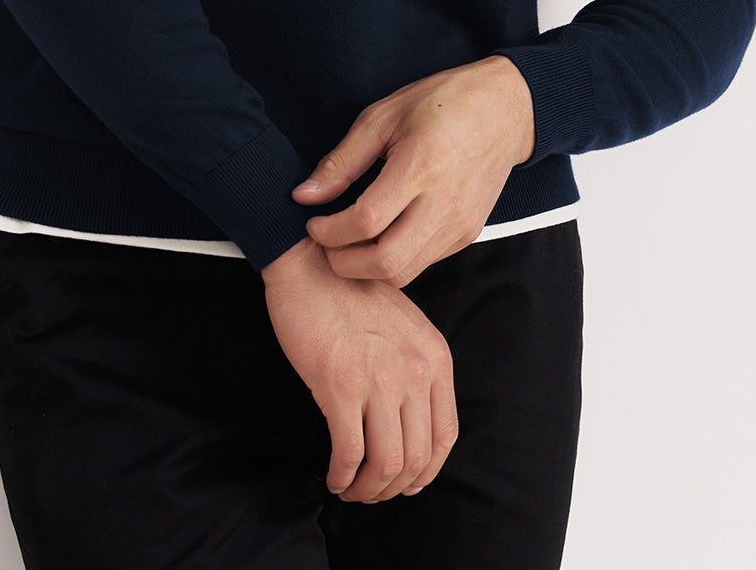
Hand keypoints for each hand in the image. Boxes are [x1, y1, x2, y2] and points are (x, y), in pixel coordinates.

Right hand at [261, 237, 458, 502]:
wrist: (310, 264)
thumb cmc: (349, 293)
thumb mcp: (404, 325)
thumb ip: (415, 366)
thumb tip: (411, 424)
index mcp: (434, 357)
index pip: (445, 435)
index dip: (426, 471)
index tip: (405, 482)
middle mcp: (415, 371)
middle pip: (415, 458)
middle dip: (392, 487)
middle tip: (369, 491)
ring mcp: (380, 380)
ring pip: (386, 464)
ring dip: (367, 488)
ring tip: (350, 488)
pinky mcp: (341, 387)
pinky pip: (350, 453)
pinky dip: (342, 475)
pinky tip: (333, 476)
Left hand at [290, 56, 535, 287]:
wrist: (505, 110)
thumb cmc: (442, 102)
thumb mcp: (383, 116)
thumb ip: (342, 161)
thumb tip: (304, 196)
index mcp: (421, 166)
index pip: (366, 222)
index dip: (330, 232)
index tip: (314, 222)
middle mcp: (444, 203)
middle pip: (385, 263)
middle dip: (344, 263)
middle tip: (327, 243)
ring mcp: (460, 224)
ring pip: (405, 272)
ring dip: (368, 268)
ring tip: (349, 242)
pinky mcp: (468, 234)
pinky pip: (424, 262)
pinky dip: (395, 260)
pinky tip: (381, 236)